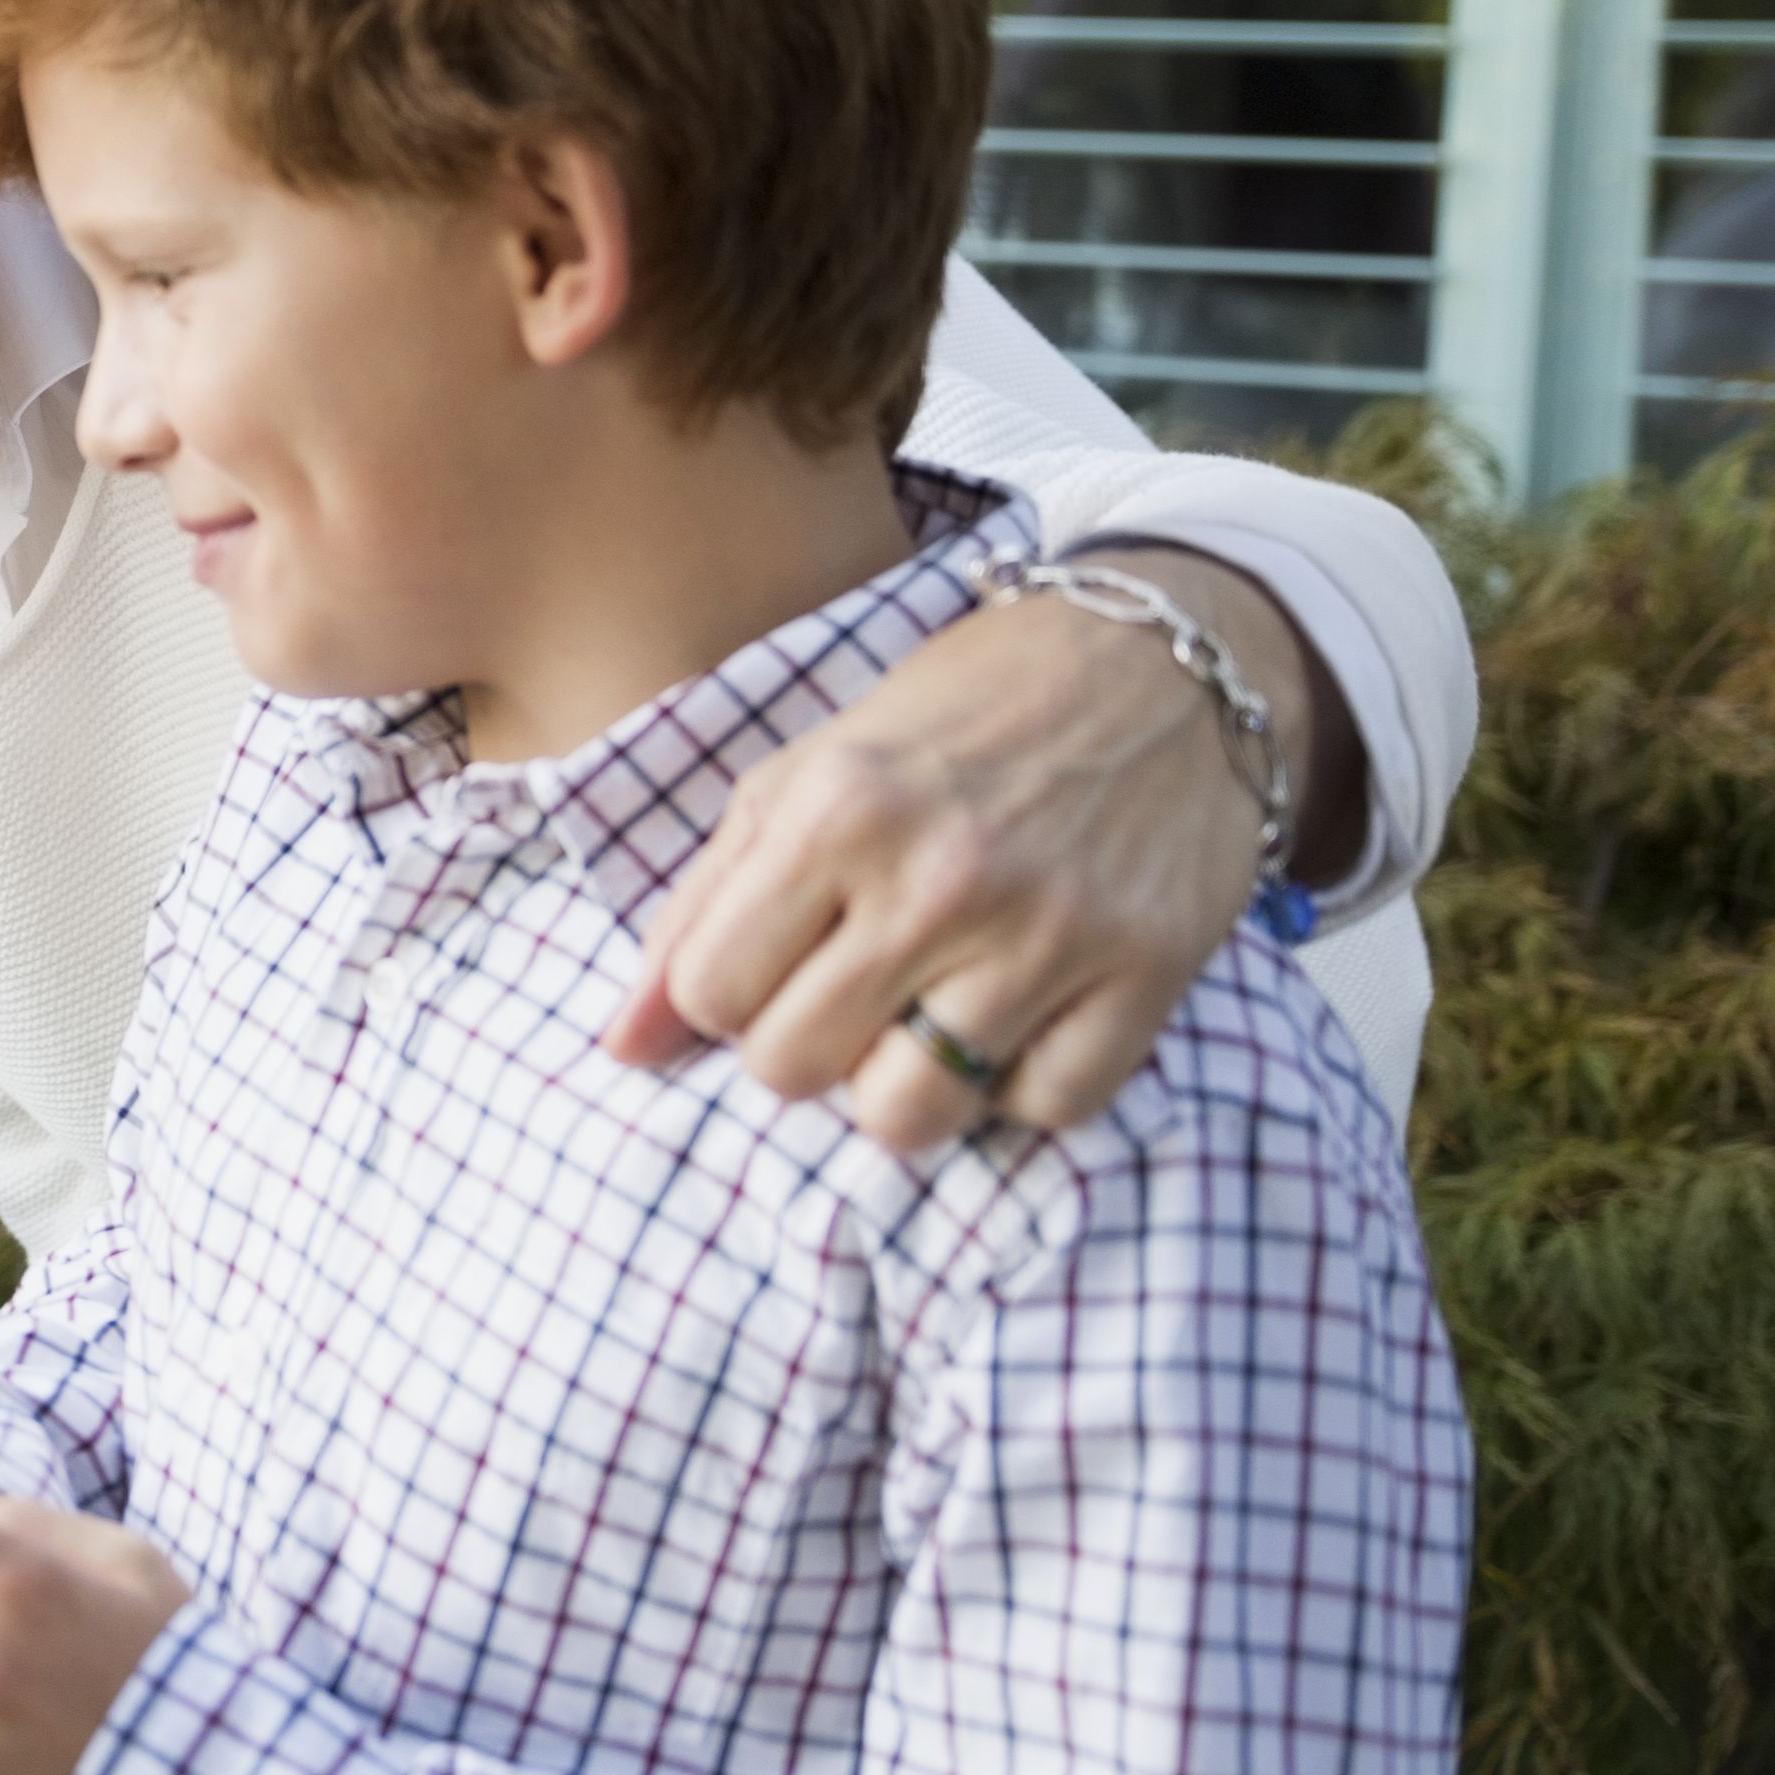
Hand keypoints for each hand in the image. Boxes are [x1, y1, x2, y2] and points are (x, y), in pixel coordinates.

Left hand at [604, 547, 1340, 1151]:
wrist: (1155, 660)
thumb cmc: (956, 718)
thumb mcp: (803, 777)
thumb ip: (701, 908)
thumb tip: (619, 1048)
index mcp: (835, 810)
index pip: (709, 993)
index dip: (723, 994)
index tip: (770, 960)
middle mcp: (941, 876)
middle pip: (794, 1068)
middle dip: (802, 1045)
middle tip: (848, 988)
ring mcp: (1051, 931)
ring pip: (914, 1114)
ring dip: (904, 1082)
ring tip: (926, 1013)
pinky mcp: (1148, 973)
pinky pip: (1046, 1109)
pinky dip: (1022, 1085)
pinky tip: (1020, 1016)